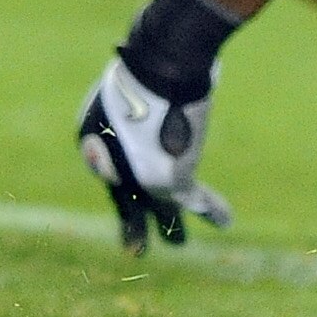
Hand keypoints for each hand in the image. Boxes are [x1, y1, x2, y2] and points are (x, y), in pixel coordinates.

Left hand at [80, 54, 231, 253]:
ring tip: (178, 244)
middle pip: (126, 201)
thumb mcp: (133, 83)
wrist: (163, 67)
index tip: (132, 184)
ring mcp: (140, 179)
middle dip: (134, 225)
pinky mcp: (170, 184)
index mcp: (91, 138)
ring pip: (160, 209)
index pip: (110, 167)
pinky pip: (196, 201)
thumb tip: (158, 97)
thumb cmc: (147, 65)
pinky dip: (213, 209)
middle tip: (136, 251)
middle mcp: (111, 166)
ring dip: (172, 228)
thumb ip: (140, 104)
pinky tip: (225, 219)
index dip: (125, 176)